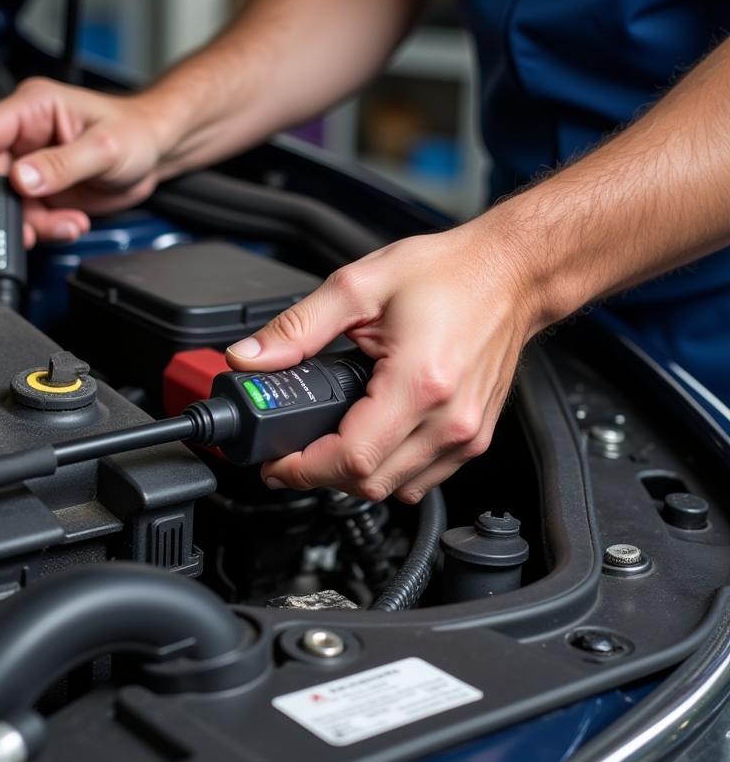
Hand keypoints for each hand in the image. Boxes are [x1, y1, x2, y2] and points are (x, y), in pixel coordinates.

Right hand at [0, 78, 169, 245]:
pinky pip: (31, 217)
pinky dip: (48, 229)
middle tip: (29, 231)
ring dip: (36, 225)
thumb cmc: (137, 133)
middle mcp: (26, 136)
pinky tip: (74, 222)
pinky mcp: (44, 190)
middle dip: (8, 211)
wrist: (157, 152)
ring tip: (70, 224)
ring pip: (10, 205)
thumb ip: (61, 165)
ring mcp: (33, 165)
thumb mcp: (103, 148)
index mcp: (32, 108)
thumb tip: (22, 180)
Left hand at [225, 221, 543, 501]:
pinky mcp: (474, 437)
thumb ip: (297, 327)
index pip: (350, 458)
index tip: (276, 463)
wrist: (512, 272)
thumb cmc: (450, 274)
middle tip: (293, 453)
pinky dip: (389, 471)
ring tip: (330, 445)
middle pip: (370, 484)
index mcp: (418, 383)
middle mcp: (448, 419)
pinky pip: (423, 479)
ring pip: (397, 490)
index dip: (303, 469)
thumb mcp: (359, 285)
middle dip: (321, 475)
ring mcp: (466, 434)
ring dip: (355, 477)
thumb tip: (251, 358)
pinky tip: (372, 439)